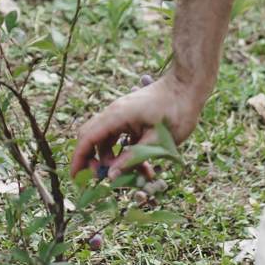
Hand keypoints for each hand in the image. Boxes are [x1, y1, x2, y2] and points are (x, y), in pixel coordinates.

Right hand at [69, 76, 206, 179]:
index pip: (87, 138)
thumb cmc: (176, 109)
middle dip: (94, 160)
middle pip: (92, 138)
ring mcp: (122, 114)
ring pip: (107, 140)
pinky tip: (144, 166)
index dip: (79, 159)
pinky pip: (120, 137)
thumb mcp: (157, 140)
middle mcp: (114, 113)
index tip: (76, 178)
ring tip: (136, 177)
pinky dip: (126, 152)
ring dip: (115, 160)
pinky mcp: (131, 117)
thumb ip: (133, 158)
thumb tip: (111, 176)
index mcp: (116, 115)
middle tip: (105, 179)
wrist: (188, 85)